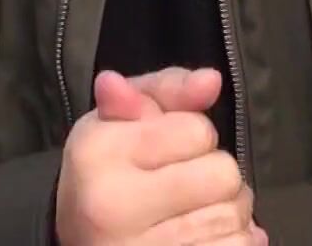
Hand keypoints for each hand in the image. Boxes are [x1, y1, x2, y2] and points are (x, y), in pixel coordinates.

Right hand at [55, 69, 267, 245]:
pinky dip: (231, 241)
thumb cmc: (104, 174)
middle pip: (223, 175)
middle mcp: (115, 206)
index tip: (166, 152)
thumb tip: (210, 81)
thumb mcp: (118, 120)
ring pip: (235, 218)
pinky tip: (200, 239)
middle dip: (213, 176)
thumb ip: (164, 89)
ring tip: (189, 215)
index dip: (192, 136)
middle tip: (183, 186)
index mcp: (100, 154)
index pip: (197, 131)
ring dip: (225, 212)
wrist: (77, 239)